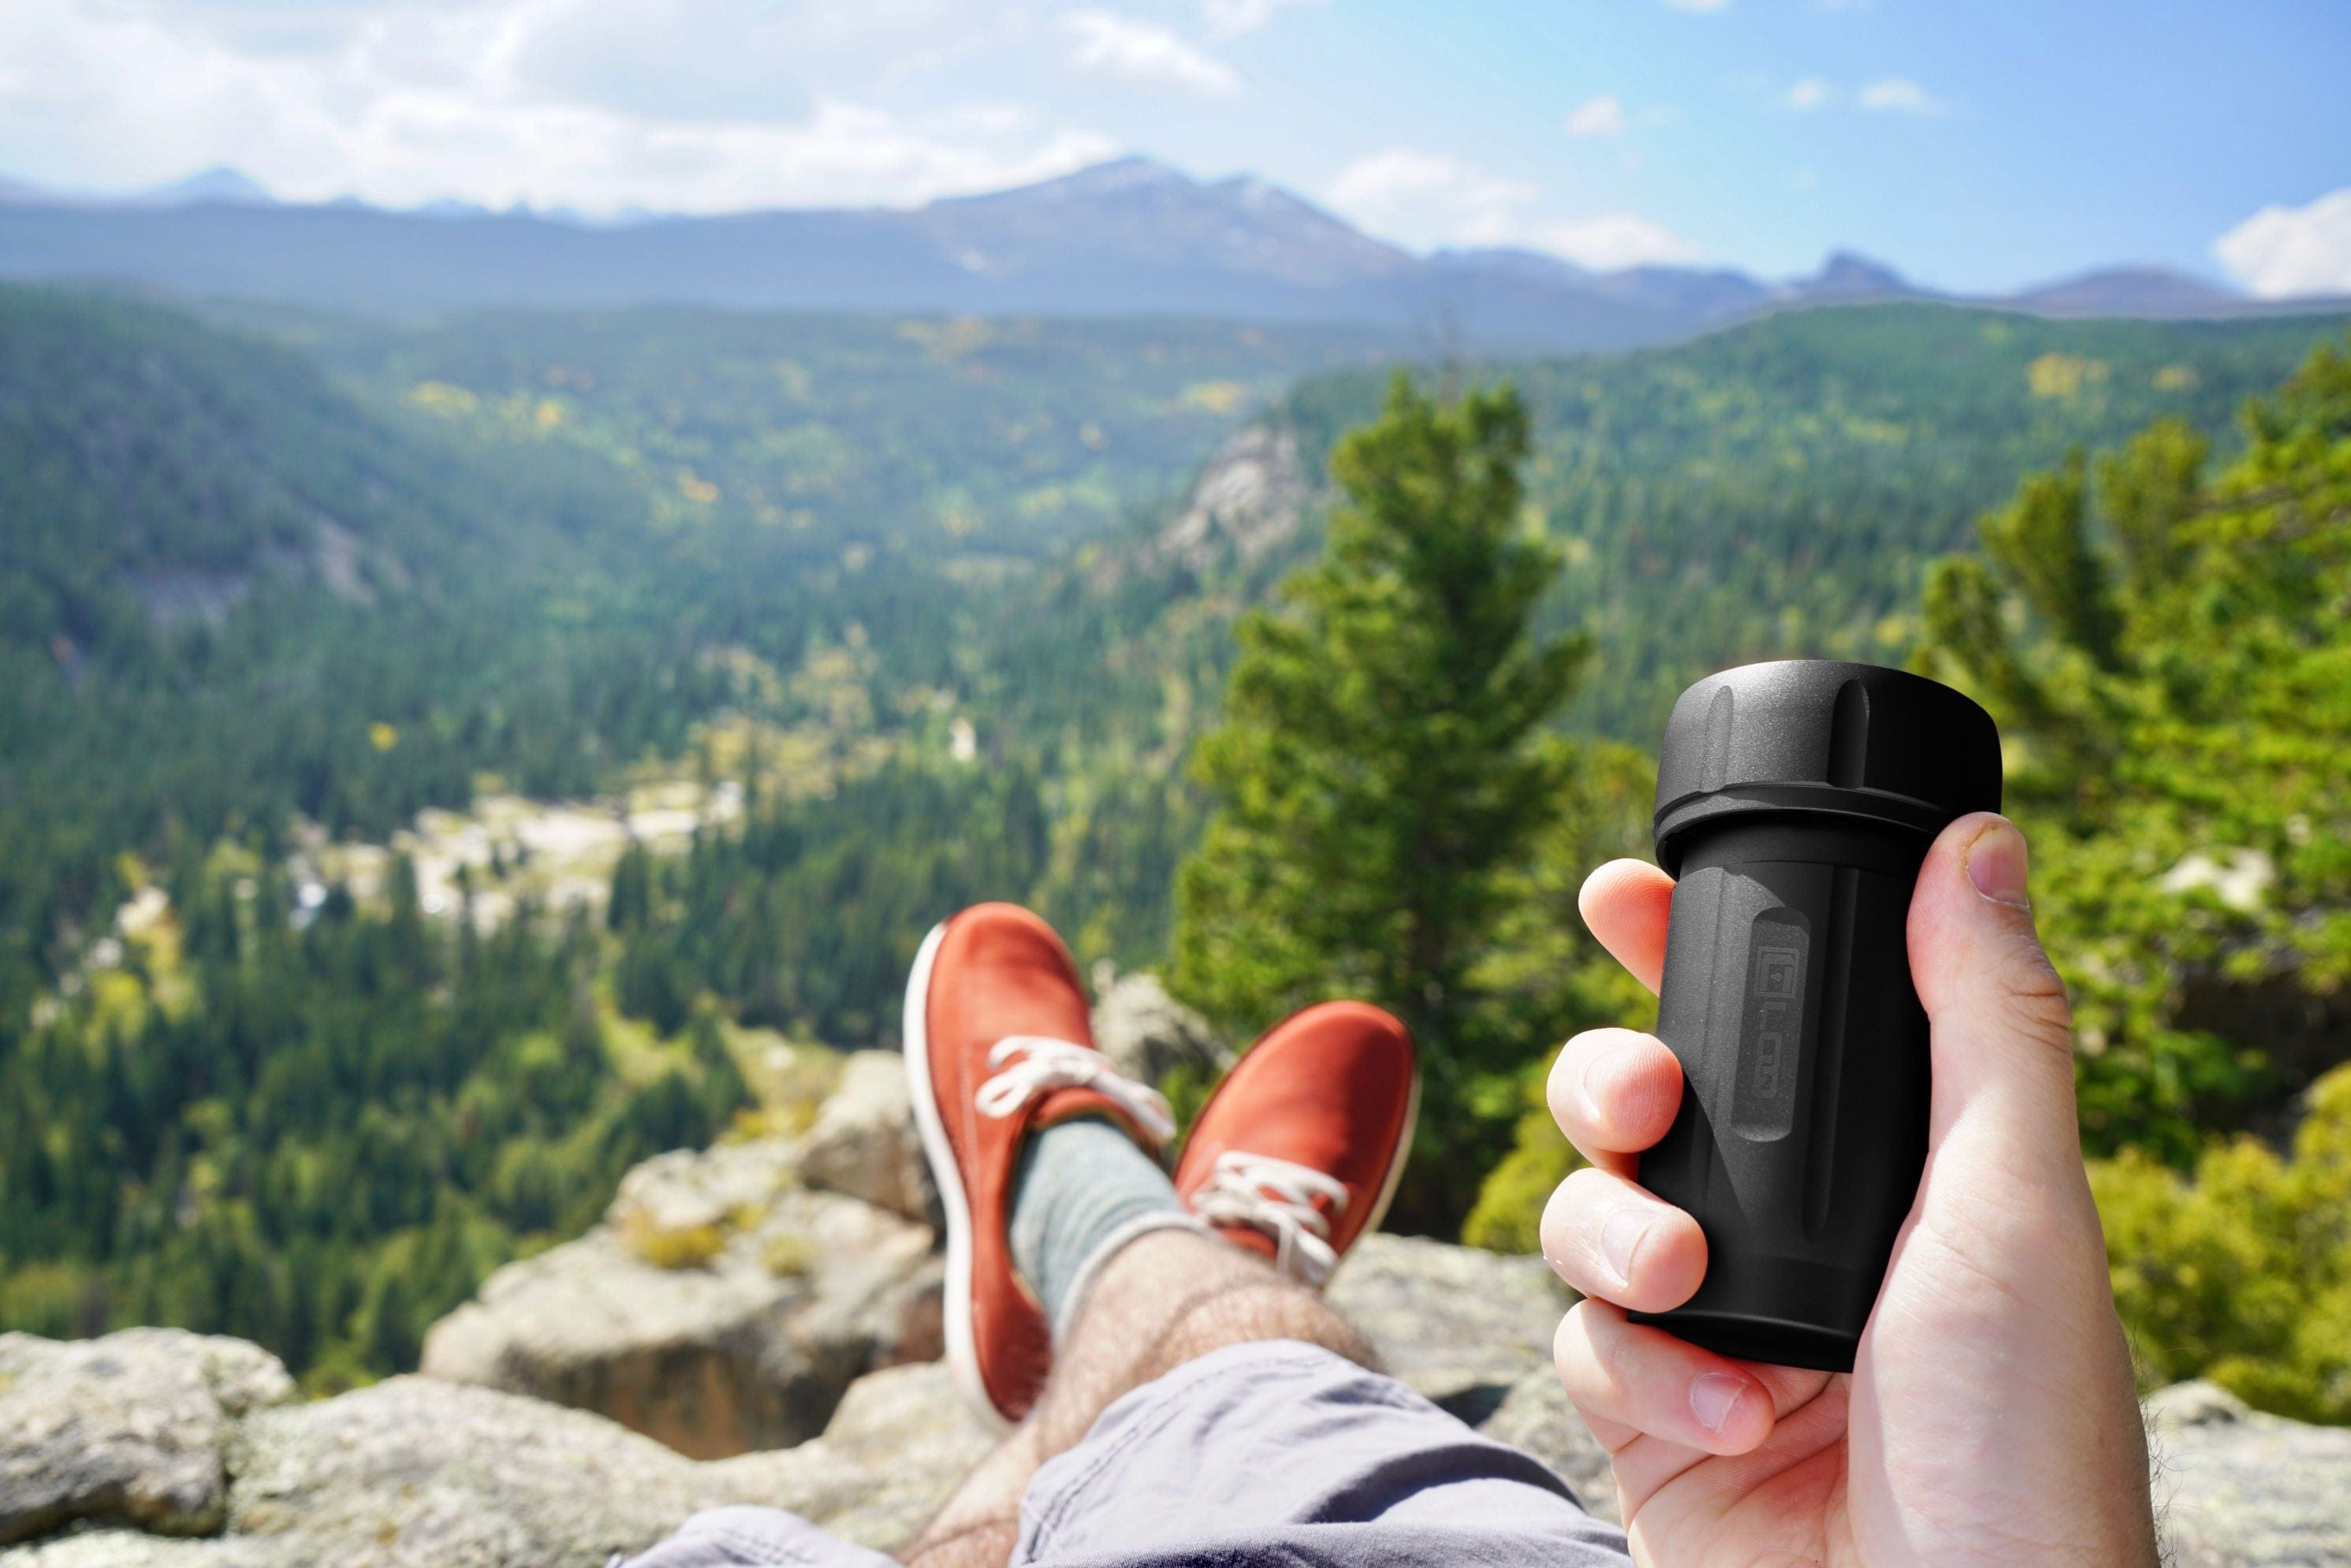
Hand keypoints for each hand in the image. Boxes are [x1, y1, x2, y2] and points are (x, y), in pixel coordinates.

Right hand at [1544, 814, 2157, 1565]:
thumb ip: (1985, 1020)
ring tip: (1681, 1285)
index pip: (1781, 1033)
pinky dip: (1637, 1368)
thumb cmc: (2020, 1445)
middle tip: (1639, 1097)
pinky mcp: (1654, 1422)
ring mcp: (1720, 1333)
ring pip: (1590, 1213)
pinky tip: (1721, 1417)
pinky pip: (1582, 1341)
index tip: (1619, 894)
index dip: (1689, 953)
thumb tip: (1978, 844)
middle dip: (1610, 1079)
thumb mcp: (2015, 1205)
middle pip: (1646, 1106)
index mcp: (1896, 1181)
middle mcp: (1803, 1246)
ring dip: (1616, 1232)